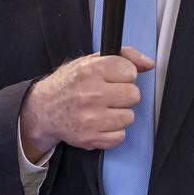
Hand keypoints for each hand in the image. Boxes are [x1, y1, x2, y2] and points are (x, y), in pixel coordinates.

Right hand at [19, 46, 153, 159]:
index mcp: (90, 70)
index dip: (125, 74)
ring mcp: (90, 118)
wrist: (44, 109)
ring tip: (104, 109)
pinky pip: (120, 136)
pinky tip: (101, 123)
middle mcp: (90, 94)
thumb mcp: (91, 61)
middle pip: (134, 95)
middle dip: (125, 95)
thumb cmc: (71, 83)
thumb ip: (124, 56)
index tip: (114, 77)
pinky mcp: (90, 138)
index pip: (130, 71)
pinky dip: (113, 131)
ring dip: (120, 114)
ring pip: (129, 117)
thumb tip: (149, 64)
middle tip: (110, 94)